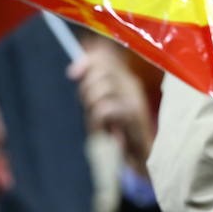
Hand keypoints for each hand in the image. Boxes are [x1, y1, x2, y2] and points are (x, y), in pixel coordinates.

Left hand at [67, 38, 154, 175]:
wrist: (140, 157)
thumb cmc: (118, 132)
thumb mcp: (102, 106)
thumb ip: (91, 86)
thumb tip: (74, 68)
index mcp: (124, 78)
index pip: (105, 54)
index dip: (88, 59)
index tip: (72, 74)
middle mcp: (131, 83)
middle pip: (101, 68)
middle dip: (86, 89)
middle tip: (89, 108)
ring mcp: (134, 98)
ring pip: (101, 88)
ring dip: (92, 109)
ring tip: (98, 124)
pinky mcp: (134, 114)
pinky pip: (105, 109)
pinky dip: (98, 122)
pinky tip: (105, 131)